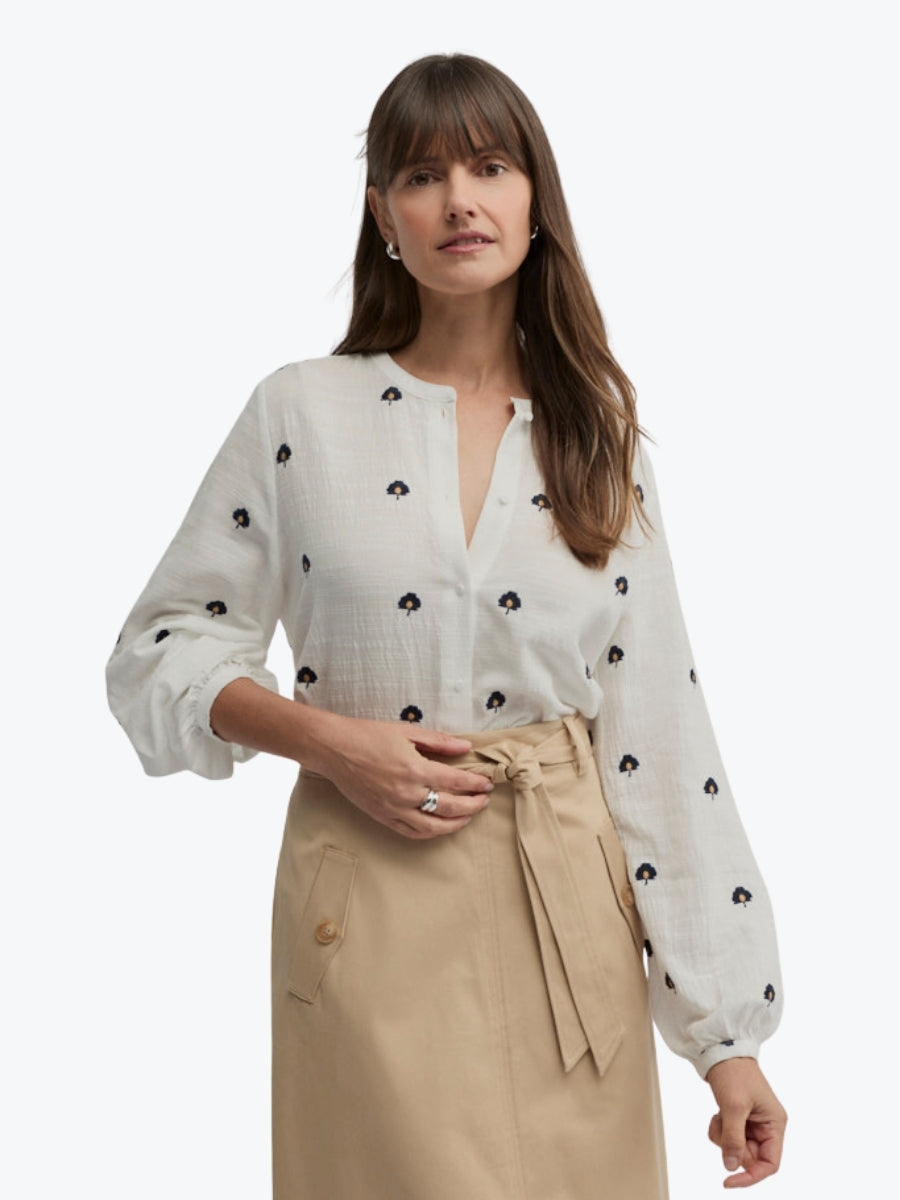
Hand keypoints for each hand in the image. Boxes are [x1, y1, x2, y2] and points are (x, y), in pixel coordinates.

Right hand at [312, 714, 492, 839]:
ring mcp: (393, 808)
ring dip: (455, 824)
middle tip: (484, 801)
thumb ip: (439, 741)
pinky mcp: (381, 816)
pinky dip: (430, 832)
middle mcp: (406, 793)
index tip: (487, 784)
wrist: (334, 748)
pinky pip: (411, 831)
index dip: (475, 783)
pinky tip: (440, 826)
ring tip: (468, 816)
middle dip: (472, 805)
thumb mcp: (407, 731)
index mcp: (415, 768)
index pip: (456, 781)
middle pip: (449, 807)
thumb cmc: (368, 735)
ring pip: (433, 826)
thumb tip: (465, 747)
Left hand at [706, 1058, 785, 1187]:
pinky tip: (718, 1113)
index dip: (751, 1176)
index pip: (770, 1164)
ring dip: (723, 1137)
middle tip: (722, 1126)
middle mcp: (767, 1126)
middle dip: (732, 1147)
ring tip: (720, 1116)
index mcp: (775, 1124)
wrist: (720, 1050)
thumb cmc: (734, 1073)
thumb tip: (731, 1167)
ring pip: (737, 1148)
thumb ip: (733, 1139)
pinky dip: (719, 1130)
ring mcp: (753, 1123)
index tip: (729, 1181)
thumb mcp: (734, 1107)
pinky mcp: (739, 1118)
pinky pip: (728, 1138)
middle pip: (751, 1157)